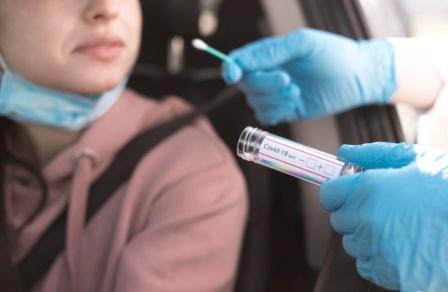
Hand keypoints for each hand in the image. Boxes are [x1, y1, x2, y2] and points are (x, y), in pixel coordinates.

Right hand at [222, 29, 396, 124]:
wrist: (358, 78)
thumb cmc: (333, 55)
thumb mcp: (303, 44)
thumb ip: (271, 52)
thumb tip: (240, 61)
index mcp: (269, 54)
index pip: (239, 61)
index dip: (231, 68)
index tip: (232, 75)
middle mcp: (268, 73)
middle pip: (245, 84)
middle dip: (264, 84)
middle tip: (288, 80)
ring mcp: (275, 94)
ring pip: (255, 101)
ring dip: (274, 99)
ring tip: (297, 91)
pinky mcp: (284, 110)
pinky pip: (265, 116)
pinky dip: (275, 112)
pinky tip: (293, 103)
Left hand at [320, 142, 447, 290]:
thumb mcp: (415, 160)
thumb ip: (373, 155)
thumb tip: (344, 152)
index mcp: (368, 190)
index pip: (328, 194)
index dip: (340, 192)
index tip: (352, 192)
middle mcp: (366, 221)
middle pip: (339, 220)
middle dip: (354, 212)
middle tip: (384, 208)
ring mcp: (376, 250)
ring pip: (353, 244)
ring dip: (366, 236)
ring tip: (399, 228)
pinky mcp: (389, 274)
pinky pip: (367, 265)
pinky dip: (378, 258)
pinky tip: (403, 246)